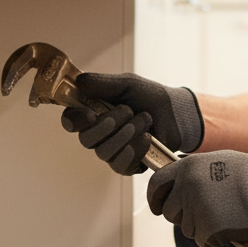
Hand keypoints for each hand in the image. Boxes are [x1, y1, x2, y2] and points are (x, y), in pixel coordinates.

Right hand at [60, 72, 202, 174]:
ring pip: (104, 152)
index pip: (70, 121)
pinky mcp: (127, 165)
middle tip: (128, 111)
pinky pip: (120, 166)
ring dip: (127, 134)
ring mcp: (112, 152)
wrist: (176, 114)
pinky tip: (147, 138)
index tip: (89, 114)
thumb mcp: (127, 83)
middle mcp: (98, 135)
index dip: (75, 120)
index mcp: (93, 113)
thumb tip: (79, 81)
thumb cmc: (149, 97)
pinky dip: (134, 150)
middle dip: (108, 124)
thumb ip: (103, 83)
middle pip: (86, 140)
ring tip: (145, 120)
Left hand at [147, 150, 247, 246]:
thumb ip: (194, 172)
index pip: (156, 184)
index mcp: (187, 167)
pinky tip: (230, 227)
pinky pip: (203, 242)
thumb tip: (179, 184)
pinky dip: (215, 240)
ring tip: (225, 215)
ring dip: (202, 228)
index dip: (154, 198)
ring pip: (187, 229)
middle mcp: (187, 187)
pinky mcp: (208, 229)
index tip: (157, 205)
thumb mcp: (217, 161)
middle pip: (169, 211)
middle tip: (205, 213)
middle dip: (183, 216)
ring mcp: (196, 208)